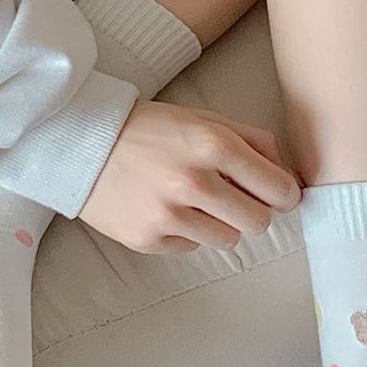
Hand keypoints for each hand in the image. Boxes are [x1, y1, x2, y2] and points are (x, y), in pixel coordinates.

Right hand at [80, 100, 300, 254]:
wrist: (80, 141)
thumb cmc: (150, 128)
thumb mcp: (204, 118)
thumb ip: (252, 140)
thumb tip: (286, 175)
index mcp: (213, 144)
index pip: (278, 188)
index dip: (285, 194)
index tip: (280, 195)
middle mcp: (193, 181)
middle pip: (259, 222)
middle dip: (254, 211)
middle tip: (237, 199)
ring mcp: (168, 215)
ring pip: (228, 240)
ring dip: (221, 224)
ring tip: (197, 203)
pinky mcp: (147, 239)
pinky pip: (191, 247)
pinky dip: (186, 232)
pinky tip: (165, 208)